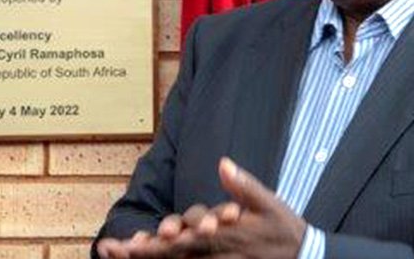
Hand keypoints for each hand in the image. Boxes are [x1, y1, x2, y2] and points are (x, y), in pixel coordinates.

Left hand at [98, 158, 305, 258]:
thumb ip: (244, 186)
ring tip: (122, 254)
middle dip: (139, 255)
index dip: (150, 246)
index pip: (179, 242)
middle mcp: (215, 253)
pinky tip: (154, 258)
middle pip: (171, 258)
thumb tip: (223, 164)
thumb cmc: (284, 228)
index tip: (125, 244)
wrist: (303, 255)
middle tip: (111, 250)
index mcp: (223, 236)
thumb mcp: (268, 203)